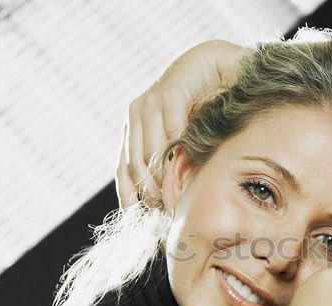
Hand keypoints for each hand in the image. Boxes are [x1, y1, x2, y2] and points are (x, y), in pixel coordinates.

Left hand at [116, 40, 244, 206]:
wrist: (209, 65)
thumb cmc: (197, 105)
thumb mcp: (179, 136)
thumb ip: (171, 159)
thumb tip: (169, 197)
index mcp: (133, 127)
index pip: (123, 167)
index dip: (127, 193)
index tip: (135, 215)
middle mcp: (135, 114)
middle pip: (135, 162)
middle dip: (149, 189)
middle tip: (165, 208)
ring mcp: (150, 102)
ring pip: (151, 149)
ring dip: (163, 175)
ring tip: (176, 194)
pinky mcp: (169, 92)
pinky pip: (171, 126)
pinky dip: (178, 147)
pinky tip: (188, 164)